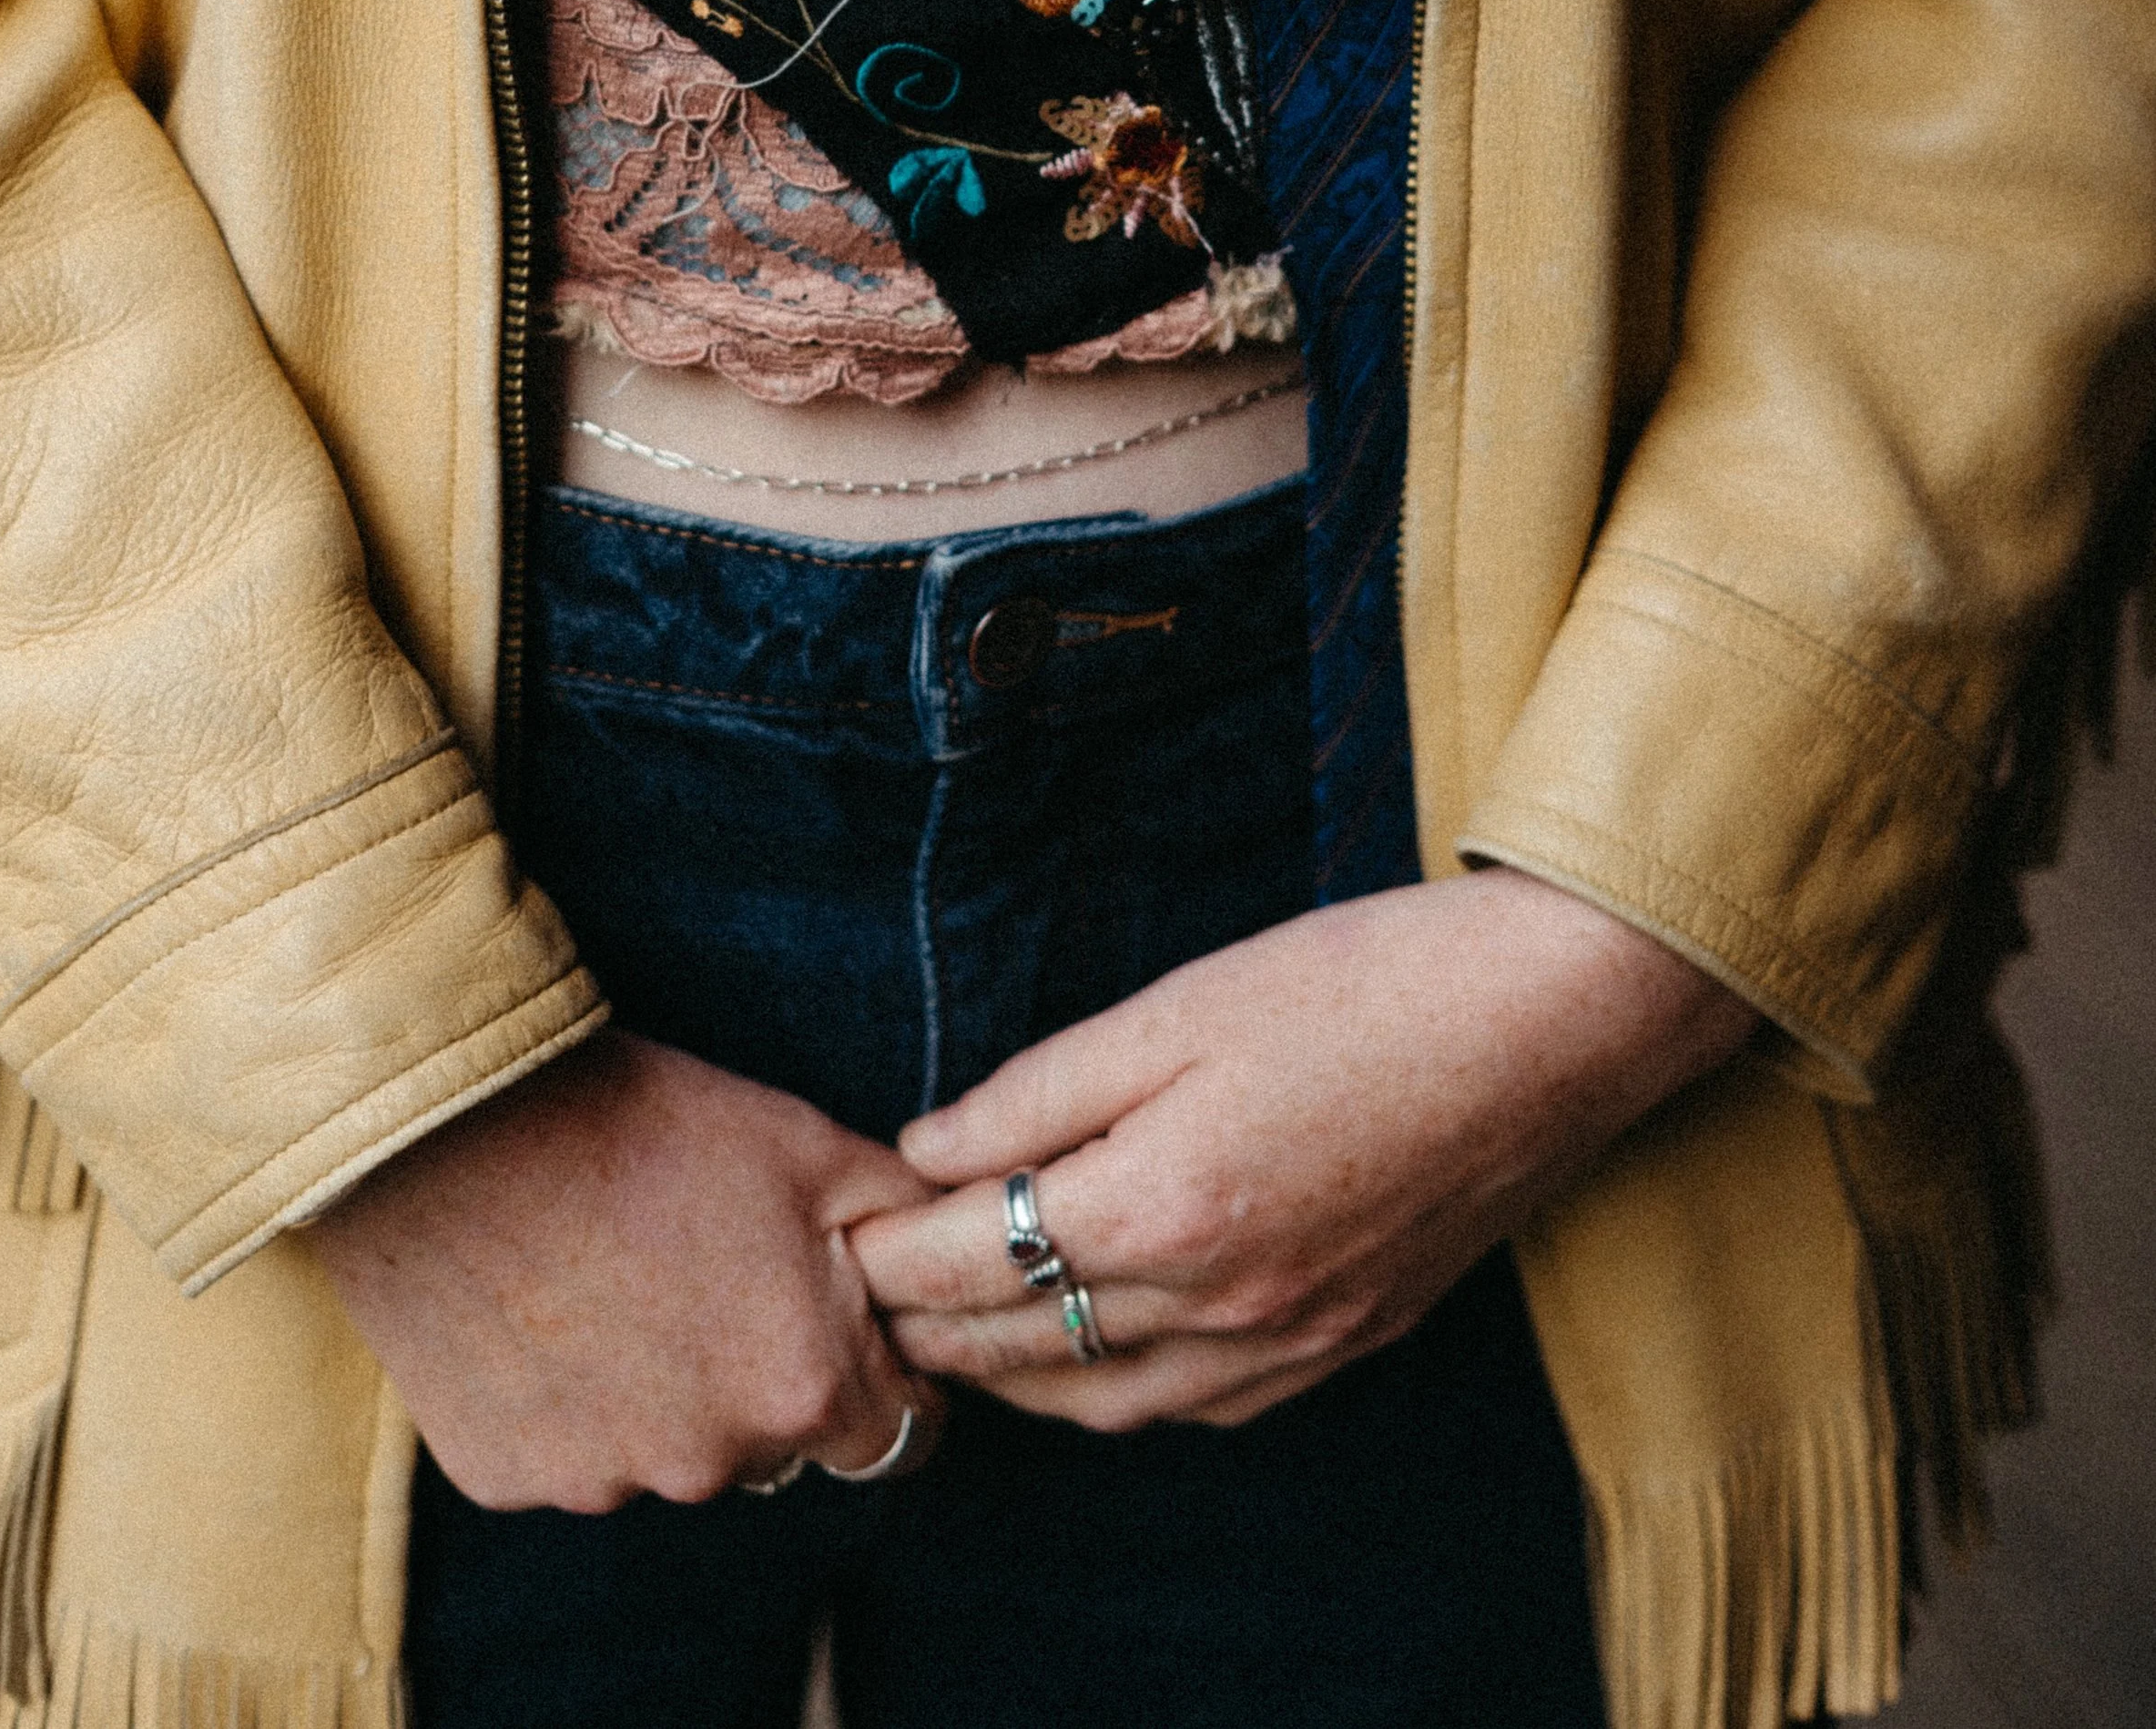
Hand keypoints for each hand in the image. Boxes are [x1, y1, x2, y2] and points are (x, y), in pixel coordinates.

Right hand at [311, 1027, 942, 1508]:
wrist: (451, 1123)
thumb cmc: (642, 1122)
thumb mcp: (807, 1145)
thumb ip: (902, 1224)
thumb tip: (951, 1260)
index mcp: (802, 1389)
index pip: (898, 1434)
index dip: (884, 1371)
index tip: (841, 1314)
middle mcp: (708, 1465)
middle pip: (777, 1442)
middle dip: (765, 1371)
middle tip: (710, 1265)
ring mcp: (597, 1482)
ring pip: (670, 1450)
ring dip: (664, 1388)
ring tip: (617, 1269)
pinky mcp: (504, 1477)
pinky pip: (570, 1450)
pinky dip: (568, 1397)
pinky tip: (547, 1302)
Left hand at [850, 869, 1755, 1431]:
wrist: (1548, 1024)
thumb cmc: (1360, 984)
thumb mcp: (1176, 1005)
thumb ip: (1041, 1089)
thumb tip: (926, 1151)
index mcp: (1161, 1207)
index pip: (972, 1263)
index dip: (892, 1253)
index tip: (844, 1233)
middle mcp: (1219, 1303)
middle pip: (1025, 1351)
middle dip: (931, 1327)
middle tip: (868, 1293)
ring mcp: (1290, 1339)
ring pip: (1108, 1404)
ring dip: (1018, 1378)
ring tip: (958, 1332)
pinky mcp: (1348, 1341)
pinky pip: (1202, 1407)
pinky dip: (1125, 1389)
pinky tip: (1103, 1347)